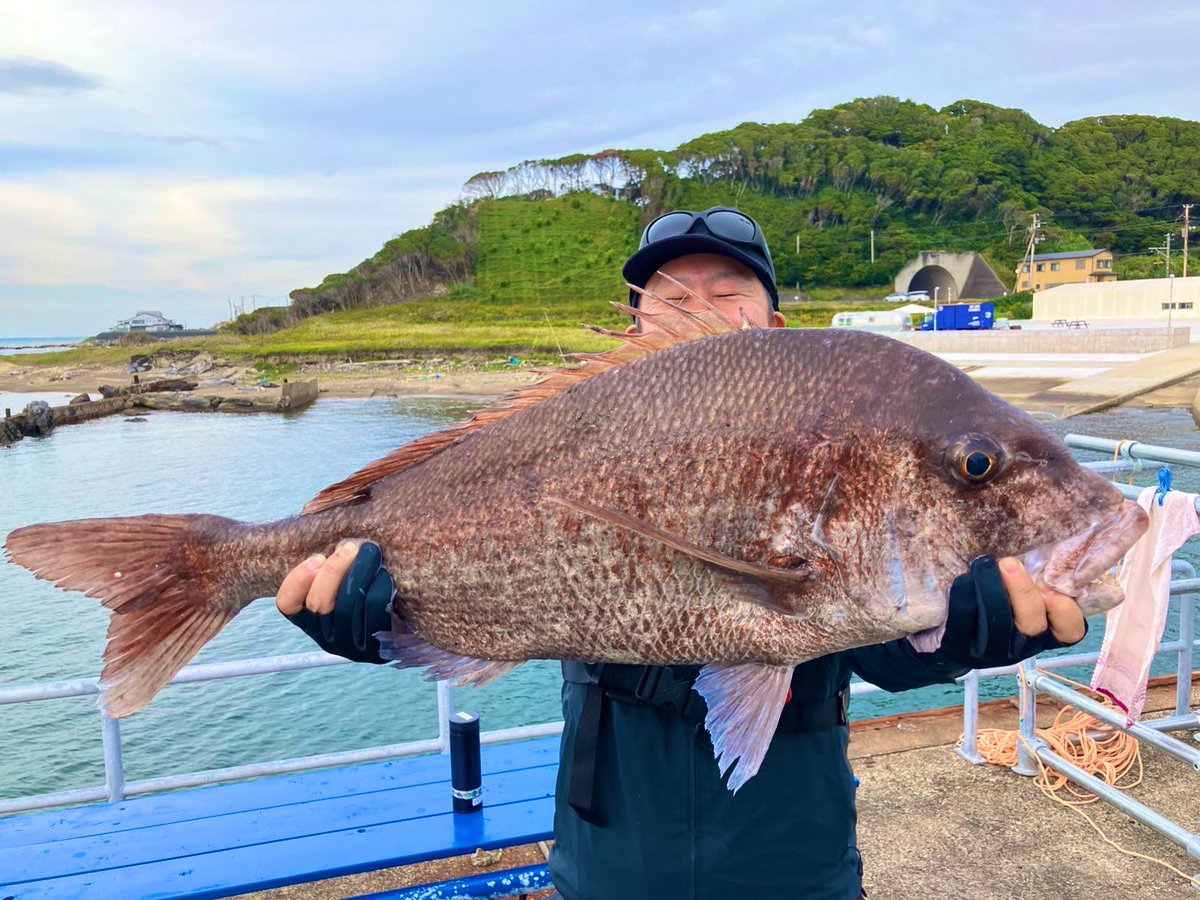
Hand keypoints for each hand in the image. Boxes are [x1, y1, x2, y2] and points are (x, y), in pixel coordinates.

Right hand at [275, 540, 393, 662]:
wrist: (406, 621)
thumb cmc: (368, 588)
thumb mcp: (345, 576)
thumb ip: (332, 560)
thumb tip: (335, 534)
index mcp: (308, 618)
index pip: (287, 604)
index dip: (297, 580)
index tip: (316, 557)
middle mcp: (324, 636)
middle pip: (319, 603)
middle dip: (335, 570)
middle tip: (352, 546)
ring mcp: (348, 645)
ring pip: (345, 608)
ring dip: (358, 574)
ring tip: (371, 552)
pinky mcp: (374, 650)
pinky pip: (372, 615)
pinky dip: (378, 590)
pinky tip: (384, 575)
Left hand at [929, 555, 1086, 670]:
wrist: (947, 631)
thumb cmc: (994, 599)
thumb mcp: (1019, 590)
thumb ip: (1036, 575)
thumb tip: (1047, 534)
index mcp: (1045, 632)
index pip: (1070, 631)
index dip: (1065, 611)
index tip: (1049, 585)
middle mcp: (1022, 646)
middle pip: (1033, 626)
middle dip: (1023, 592)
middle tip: (1009, 563)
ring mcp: (991, 652)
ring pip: (998, 626)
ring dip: (992, 590)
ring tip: (984, 563)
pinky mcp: (961, 648)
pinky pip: (964, 623)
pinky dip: (964, 597)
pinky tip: (963, 578)